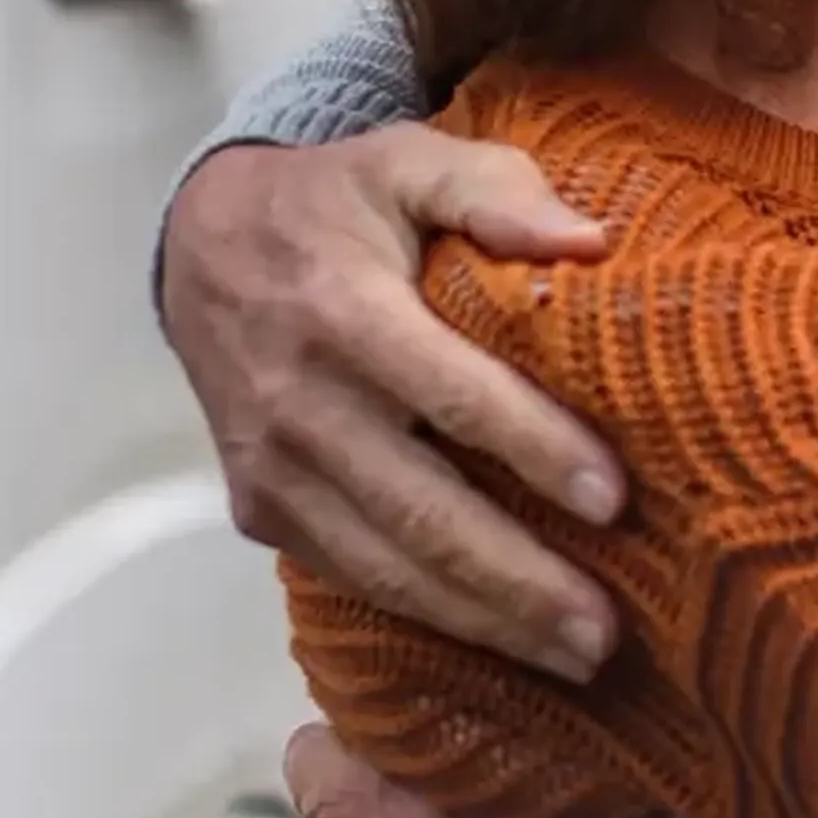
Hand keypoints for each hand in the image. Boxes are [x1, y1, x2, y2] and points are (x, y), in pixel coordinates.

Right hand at [170, 127, 623, 680]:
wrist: (202, 244)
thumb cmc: (337, 203)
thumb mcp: (409, 161)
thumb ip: (496, 190)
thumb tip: (592, 241)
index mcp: (342, 313)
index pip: (451, 395)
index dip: (533, 449)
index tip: (614, 499)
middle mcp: (298, 404)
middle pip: (419, 509)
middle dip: (516, 580)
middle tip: (605, 630)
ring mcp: (272, 469)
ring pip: (383, 564)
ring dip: (480, 620)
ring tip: (573, 656)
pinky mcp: (260, 509)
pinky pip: (348, 573)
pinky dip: (424, 614)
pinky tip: (498, 640)